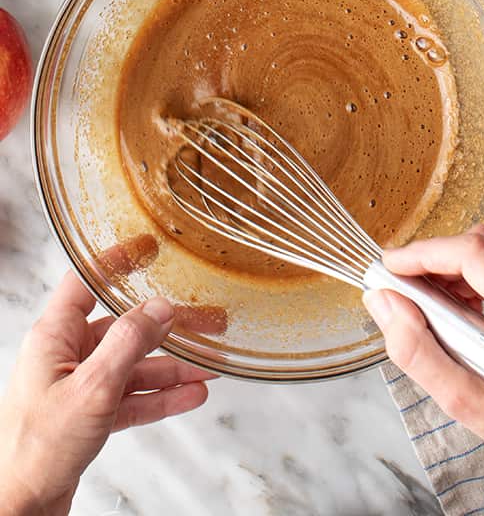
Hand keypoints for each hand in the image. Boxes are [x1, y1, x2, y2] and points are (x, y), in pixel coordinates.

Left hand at [0, 273, 215, 515]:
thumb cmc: (35, 450)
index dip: (117, 263)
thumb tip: (160, 307)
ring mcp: (78, 387)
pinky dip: (162, 397)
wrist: (19, 506)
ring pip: (134, 366)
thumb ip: (129, 342)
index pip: (85, 283)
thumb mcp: (92, 388)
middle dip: (166, 327)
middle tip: (205, 319)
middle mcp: (65, 357)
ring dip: (172, 369)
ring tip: (209, 368)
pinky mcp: (89, 416)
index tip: (147, 248)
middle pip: (123, 329)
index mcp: (54, 338)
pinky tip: (190, 396)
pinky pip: (133, 397)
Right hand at [363, 224, 483, 507]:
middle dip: (437, 259)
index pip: (474, 253)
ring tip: (433, 304)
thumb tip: (384, 302)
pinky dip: (481, 275)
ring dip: (457, 267)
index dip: (425, 253)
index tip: (391, 266)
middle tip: (405, 288)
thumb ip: (419, 352)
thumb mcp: (468, 402)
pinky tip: (465, 308)